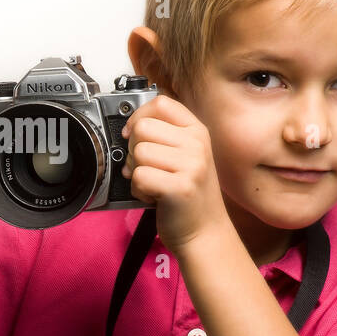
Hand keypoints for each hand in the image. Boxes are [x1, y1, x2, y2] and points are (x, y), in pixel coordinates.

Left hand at [120, 94, 230, 254]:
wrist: (205, 232)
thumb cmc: (189, 195)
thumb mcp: (185, 155)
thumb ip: (164, 135)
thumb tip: (131, 124)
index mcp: (197, 131)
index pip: (160, 102)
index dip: (139, 116)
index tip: (134, 134)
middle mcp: (197, 144)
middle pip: (142, 127)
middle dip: (134, 150)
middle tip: (149, 168)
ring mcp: (192, 165)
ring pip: (138, 152)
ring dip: (137, 173)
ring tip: (154, 184)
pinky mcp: (180, 187)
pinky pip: (139, 176)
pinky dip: (138, 190)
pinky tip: (154, 196)